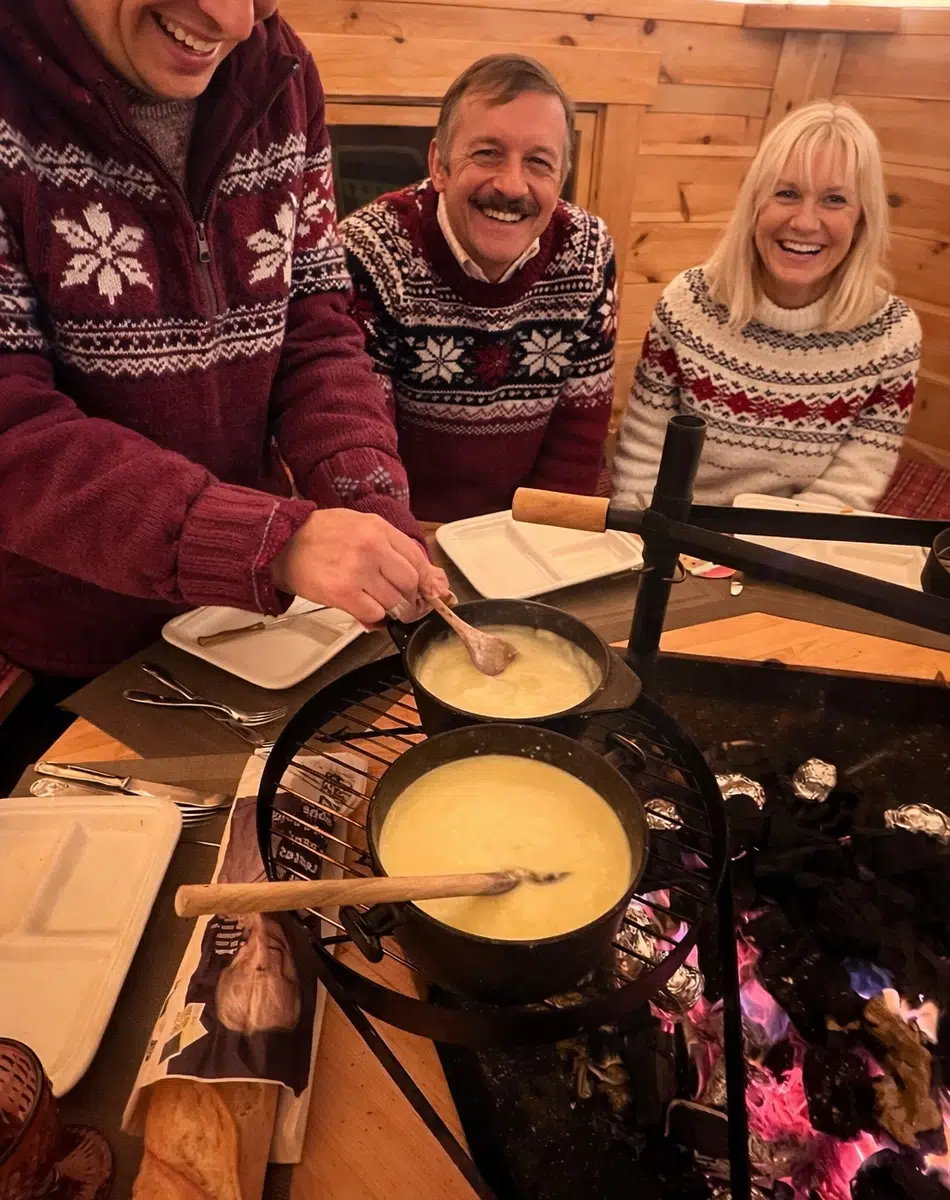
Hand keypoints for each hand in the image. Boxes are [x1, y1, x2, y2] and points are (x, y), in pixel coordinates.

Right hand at [270, 509, 448, 626]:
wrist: (280, 543)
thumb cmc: (319, 535)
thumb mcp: (360, 527)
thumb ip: (393, 548)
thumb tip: (432, 579)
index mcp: (378, 528)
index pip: (418, 559)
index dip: (426, 581)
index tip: (427, 592)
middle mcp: (372, 546)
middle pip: (410, 583)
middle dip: (409, 597)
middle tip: (400, 602)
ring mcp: (358, 570)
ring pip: (394, 601)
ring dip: (388, 608)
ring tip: (373, 602)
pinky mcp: (342, 592)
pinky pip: (374, 614)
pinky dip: (373, 618)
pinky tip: (363, 610)